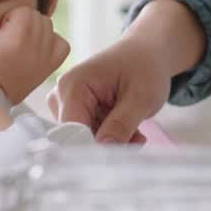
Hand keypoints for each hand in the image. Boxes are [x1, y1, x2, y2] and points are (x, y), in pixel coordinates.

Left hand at [0, 5, 69, 105]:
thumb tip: (25, 43)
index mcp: (48, 67)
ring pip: (35, 15)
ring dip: (15, 21)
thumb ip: (30, 59)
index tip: (18, 52)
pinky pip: (22, 12)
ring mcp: (35, 47)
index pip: (58, 40)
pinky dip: (7, 17)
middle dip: (26, 27)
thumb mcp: (19, 75)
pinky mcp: (19, 39)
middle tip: (5, 46)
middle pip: (45, 23)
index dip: (37, 39)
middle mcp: (47, 57)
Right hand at [48, 0, 205, 142]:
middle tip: (137, 140)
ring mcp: (67, 104)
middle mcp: (62, 95)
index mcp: (73, 86)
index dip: (91, 149)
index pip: (71, 131)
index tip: (116, 158)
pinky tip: (130, 129)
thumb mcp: (141, 97)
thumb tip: (104, 149)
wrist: (147, 52)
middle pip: (76, 138)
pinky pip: (91, 136)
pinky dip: (112, 137)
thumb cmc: (145, 67)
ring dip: (113, 141)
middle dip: (108, 145)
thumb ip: (122, 124)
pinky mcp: (77, 111)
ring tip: (136, 131)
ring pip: (86, 140)